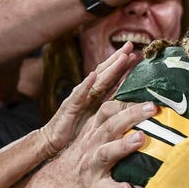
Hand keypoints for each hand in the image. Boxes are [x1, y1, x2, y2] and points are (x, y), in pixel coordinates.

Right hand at [40, 42, 136, 157]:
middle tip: (130, 45)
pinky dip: (85, 85)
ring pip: (96, 80)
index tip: (136, 54)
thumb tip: (132, 107)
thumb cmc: (76, 132)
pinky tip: (91, 76)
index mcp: (96, 96)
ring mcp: (78, 98)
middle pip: (105, 73)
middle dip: (118, 59)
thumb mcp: (98, 120)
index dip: (123, 65)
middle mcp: (88, 93)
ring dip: (109, 68)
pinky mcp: (69, 108)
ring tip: (121, 56)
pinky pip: (77, 95)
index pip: (111, 77)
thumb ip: (112, 111)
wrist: (51, 142)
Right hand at [42, 98, 157, 187]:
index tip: (148, 95)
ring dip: (123, 145)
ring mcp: (93, 166)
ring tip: (140, 139)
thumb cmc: (84, 158)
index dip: (127, 101)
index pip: (109, 110)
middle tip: (152, 107)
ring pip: (107, 153)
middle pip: (111, 126)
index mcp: (95, 131)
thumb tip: (142, 106)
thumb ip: (113, 122)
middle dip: (132, 115)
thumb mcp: (93, 136)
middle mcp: (93, 145)